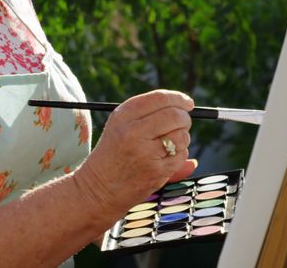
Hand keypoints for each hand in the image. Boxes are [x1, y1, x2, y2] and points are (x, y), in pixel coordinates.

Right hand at [72, 90, 198, 218]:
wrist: (99, 188)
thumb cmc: (114, 153)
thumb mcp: (120, 124)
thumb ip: (149, 111)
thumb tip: (187, 103)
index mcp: (123, 116)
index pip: (160, 98)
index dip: (178, 98)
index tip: (187, 103)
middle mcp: (133, 131)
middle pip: (175, 115)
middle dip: (184, 118)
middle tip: (182, 122)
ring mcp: (146, 152)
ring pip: (182, 135)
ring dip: (182, 138)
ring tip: (166, 145)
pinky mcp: (157, 170)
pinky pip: (181, 155)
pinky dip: (179, 156)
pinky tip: (163, 159)